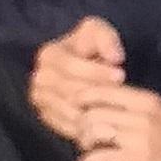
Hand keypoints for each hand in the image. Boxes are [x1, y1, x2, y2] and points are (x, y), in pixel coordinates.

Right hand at [29, 15, 128, 141]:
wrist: (83, 68)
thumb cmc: (92, 48)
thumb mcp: (99, 33)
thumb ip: (107, 39)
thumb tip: (114, 58)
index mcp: (48, 55)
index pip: (71, 66)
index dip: (96, 71)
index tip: (121, 75)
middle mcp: (39, 78)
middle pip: (70, 91)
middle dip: (97, 93)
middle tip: (121, 96)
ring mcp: (41, 100)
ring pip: (70, 111)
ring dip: (95, 112)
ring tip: (117, 110)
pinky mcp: (46, 117)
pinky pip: (67, 127)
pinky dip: (87, 128)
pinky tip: (107, 123)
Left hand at [71, 85, 160, 160]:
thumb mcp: (159, 117)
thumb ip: (133, 110)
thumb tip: (101, 108)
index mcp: (147, 100)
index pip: (105, 89)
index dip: (83, 96)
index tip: (73, 107)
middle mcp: (142, 114)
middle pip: (94, 110)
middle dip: (80, 123)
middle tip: (81, 136)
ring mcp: (140, 137)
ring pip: (94, 130)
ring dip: (83, 141)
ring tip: (86, 150)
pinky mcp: (138, 160)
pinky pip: (102, 157)